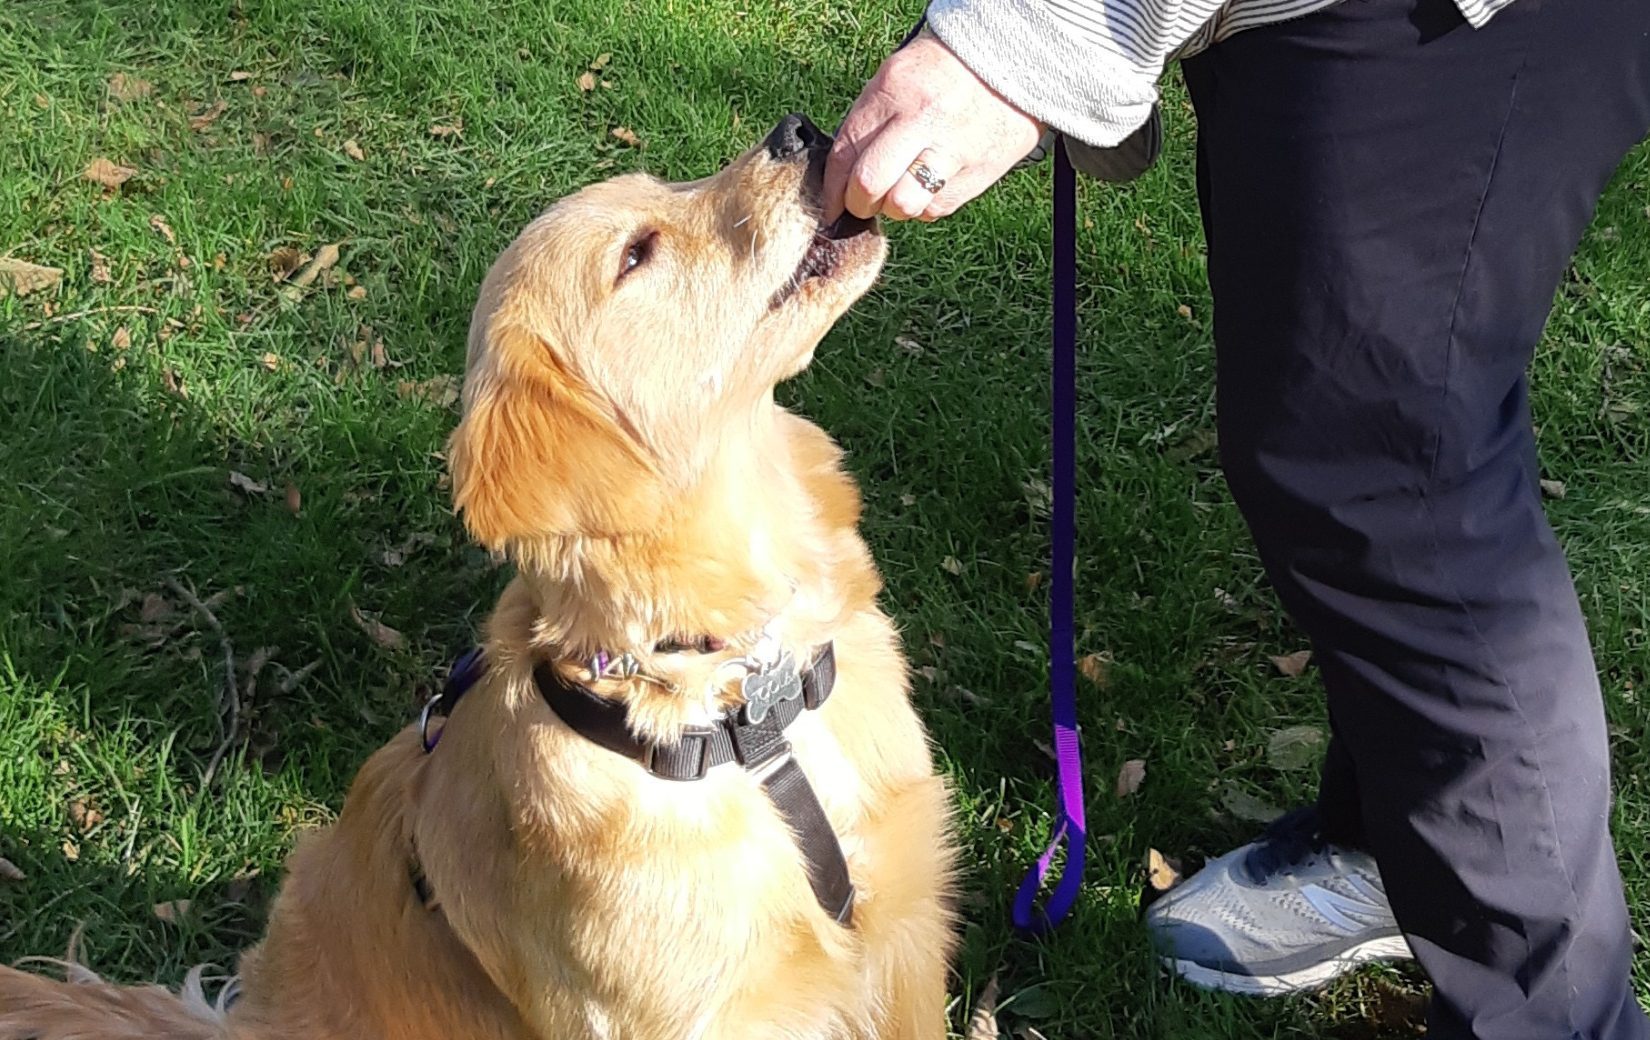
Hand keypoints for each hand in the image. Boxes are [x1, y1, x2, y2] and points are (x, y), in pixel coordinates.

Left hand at [824, 27, 1042, 222]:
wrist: (1005, 64)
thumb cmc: (939, 74)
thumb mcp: (895, 80)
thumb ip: (867, 124)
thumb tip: (841, 176)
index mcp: (894, 91)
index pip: (846, 153)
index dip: (833, 188)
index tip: (832, 202)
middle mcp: (923, 119)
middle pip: (870, 185)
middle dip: (859, 203)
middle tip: (863, 202)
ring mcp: (954, 148)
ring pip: (904, 205)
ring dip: (894, 207)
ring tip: (900, 191)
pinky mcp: (979, 172)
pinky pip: (937, 208)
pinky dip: (926, 204)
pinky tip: (931, 183)